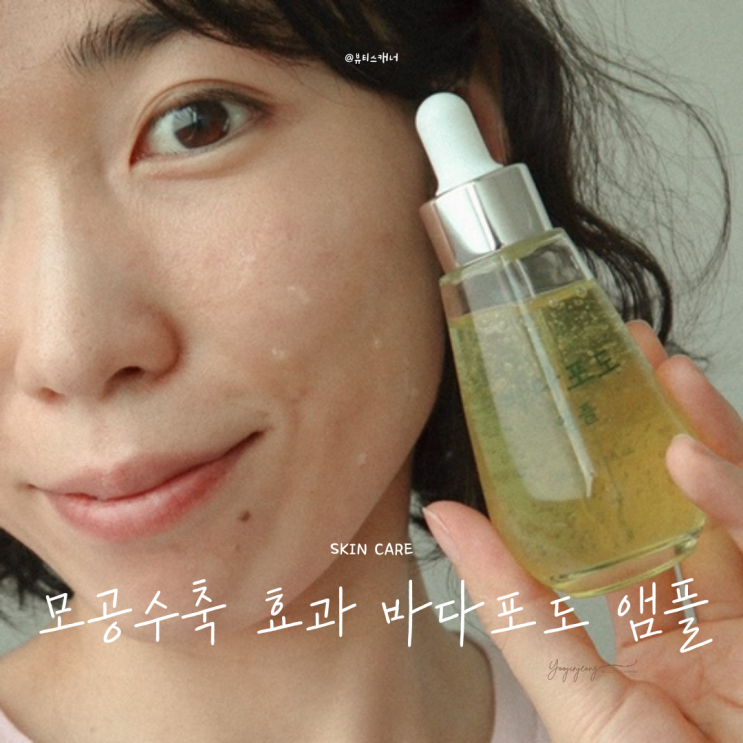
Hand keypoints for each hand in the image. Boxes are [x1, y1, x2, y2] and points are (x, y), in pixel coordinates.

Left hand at [424, 322, 742, 741]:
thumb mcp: (569, 690)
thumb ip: (514, 605)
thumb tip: (446, 518)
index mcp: (651, 635)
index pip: (631, 529)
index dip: (612, 467)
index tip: (583, 405)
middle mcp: (706, 617)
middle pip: (688, 500)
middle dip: (666, 425)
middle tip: (632, 356)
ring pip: (732, 504)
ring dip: (707, 433)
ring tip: (665, 372)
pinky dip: (732, 496)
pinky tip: (690, 454)